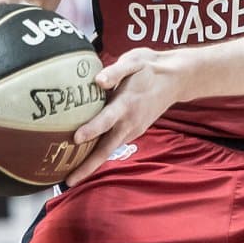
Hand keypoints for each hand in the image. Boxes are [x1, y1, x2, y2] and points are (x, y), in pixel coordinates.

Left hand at [64, 48, 184, 184]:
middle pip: (106, 149)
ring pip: (109, 149)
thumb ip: (115, 71)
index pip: (106, 120)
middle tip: (68, 181)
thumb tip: (98, 81)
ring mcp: (133, 129)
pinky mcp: (134, 131)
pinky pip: (114, 143)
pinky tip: (84, 155)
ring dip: (91, 163)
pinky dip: (99, 152)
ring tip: (69, 173)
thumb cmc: (150, 67)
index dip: (91, 129)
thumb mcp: (134, 61)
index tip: (75, 138)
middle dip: (87, 166)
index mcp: (127, 104)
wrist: (175, 79)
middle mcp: (129, 122)